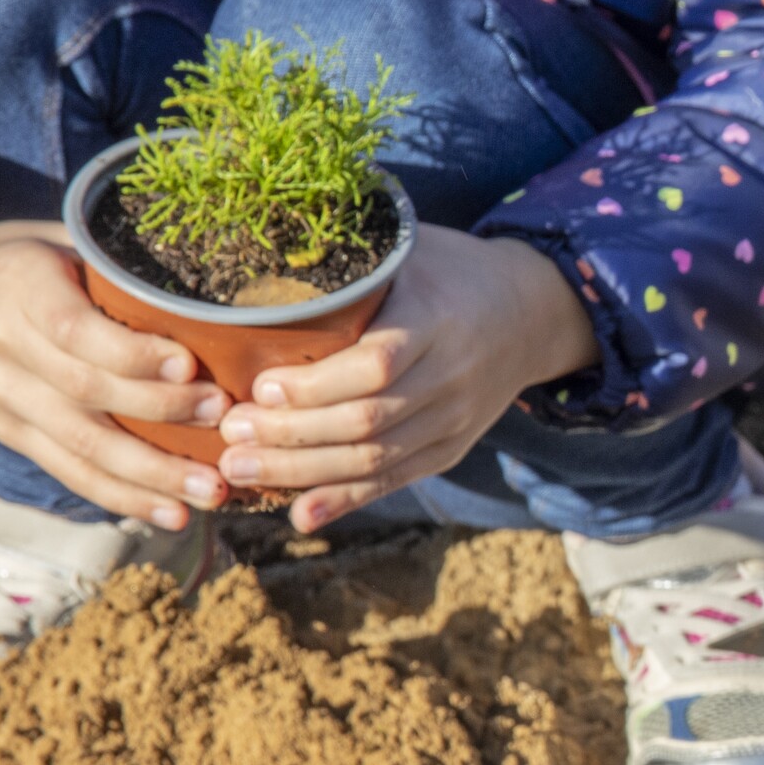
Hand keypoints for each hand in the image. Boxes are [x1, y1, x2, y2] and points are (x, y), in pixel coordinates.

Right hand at [0, 221, 228, 528]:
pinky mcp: (8, 433)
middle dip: (162, 414)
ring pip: (79, 446)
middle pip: (85, 394)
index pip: (76, 331)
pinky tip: (169, 513)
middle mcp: (2, 348)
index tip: (192, 366)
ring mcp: (2, 398)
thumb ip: (113, 262)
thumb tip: (205, 286)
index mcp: (18, 288)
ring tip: (210, 491)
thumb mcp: (52, 237)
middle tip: (225, 422)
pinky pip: (66, 471)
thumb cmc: (12, 261)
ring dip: (151, 475)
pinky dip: (121, 496)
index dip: (133, 355)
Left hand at [213, 228, 600, 532]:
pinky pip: (394, 480)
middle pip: (369, 421)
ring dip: (303, 472)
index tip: (262, 386)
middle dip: (292, 435)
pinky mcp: (450, 449)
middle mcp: (452, 376)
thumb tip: (255, 258)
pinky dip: (345, 499)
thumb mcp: (407, 251)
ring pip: (376, 459)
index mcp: (438, 320)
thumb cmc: (448, 271)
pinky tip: (298, 513)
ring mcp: (455, 420)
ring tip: (240, 468)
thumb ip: (348, 263)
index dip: (317, 385)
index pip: (378, 364)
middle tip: (231, 433)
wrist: (532, 314)